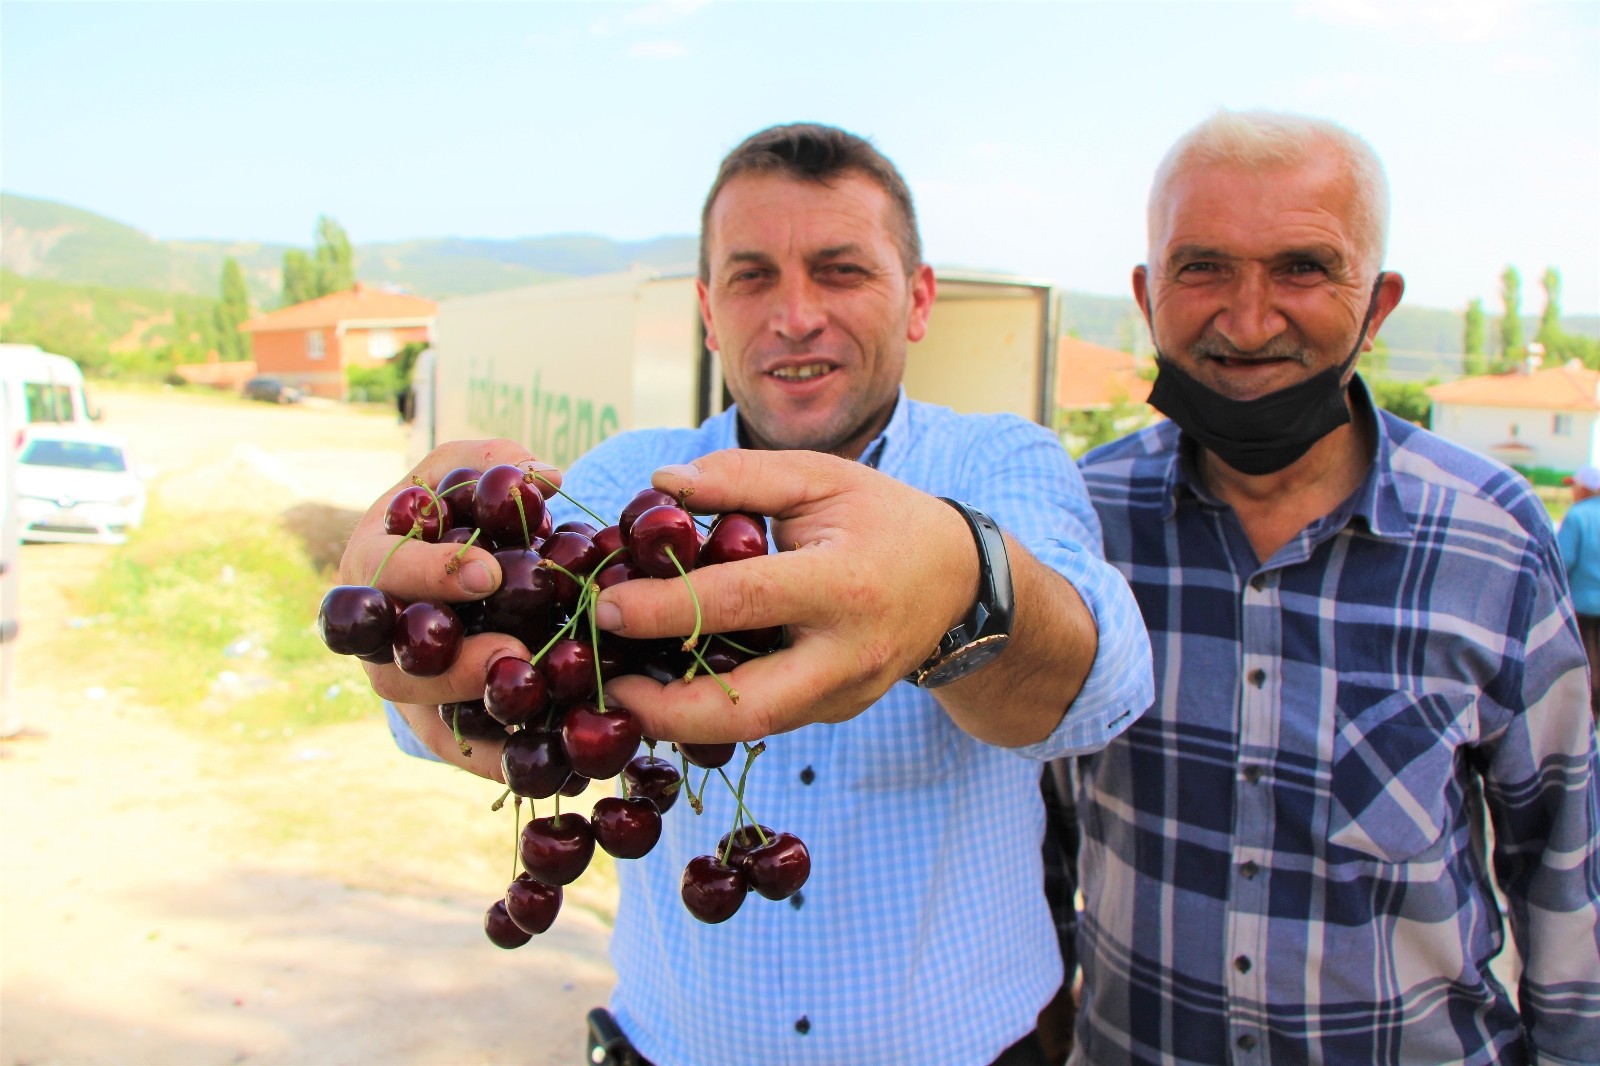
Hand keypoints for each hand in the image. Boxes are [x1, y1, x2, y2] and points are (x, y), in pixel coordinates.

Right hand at [339, 439, 561, 773]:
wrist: (444, 574)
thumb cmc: (448, 514)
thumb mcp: (458, 476)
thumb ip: (491, 464)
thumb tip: (546, 477)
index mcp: (370, 565)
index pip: (383, 575)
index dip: (431, 577)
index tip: (490, 574)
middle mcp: (376, 636)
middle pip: (396, 667)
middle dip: (452, 666)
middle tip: (513, 655)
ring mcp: (404, 688)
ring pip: (428, 720)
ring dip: (484, 721)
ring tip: (540, 710)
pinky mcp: (436, 727)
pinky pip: (465, 754)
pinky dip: (505, 764)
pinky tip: (556, 768)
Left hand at [594, 449, 977, 742]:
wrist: (959, 580)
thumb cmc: (883, 518)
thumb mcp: (821, 478)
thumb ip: (740, 476)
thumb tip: (661, 485)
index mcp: (843, 584)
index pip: (742, 601)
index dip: (668, 608)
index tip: (607, 606)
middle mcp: (848, 654)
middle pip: (747, 707)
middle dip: (667, 710)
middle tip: (607, 689)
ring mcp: (846, 694)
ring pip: (753, 728)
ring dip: (681, 719)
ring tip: (626, 690)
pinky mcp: (837, 712)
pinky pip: (766, 720)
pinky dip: (713, 710)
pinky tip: (673, 687)